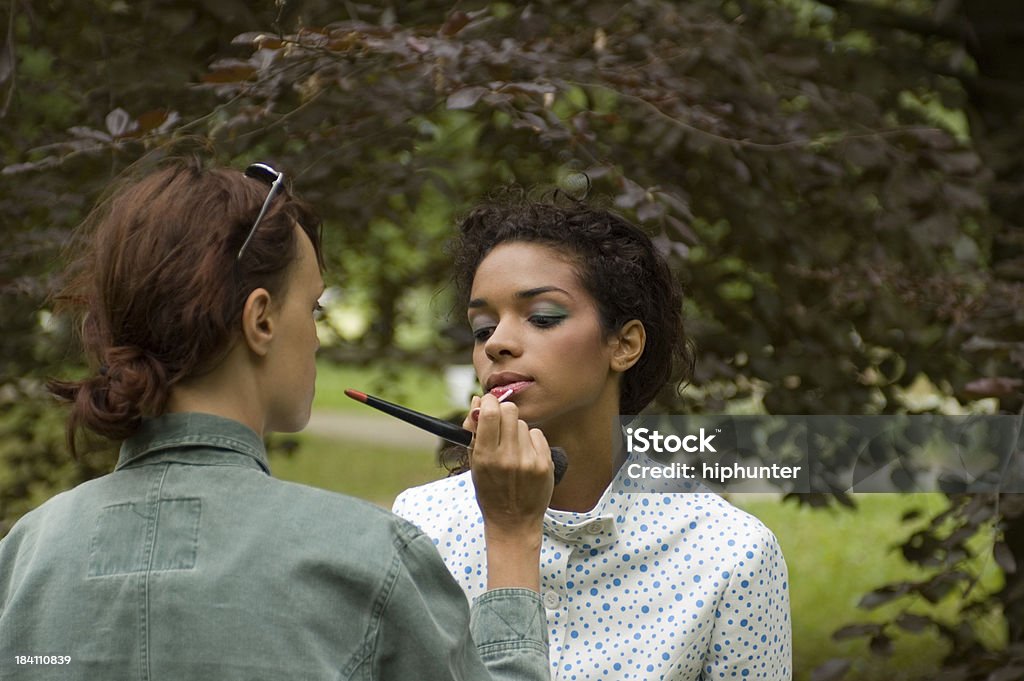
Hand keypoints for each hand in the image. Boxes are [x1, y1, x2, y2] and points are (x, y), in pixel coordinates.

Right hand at [468, 393, 553, 589]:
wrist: (513, 522)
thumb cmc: (490, 492)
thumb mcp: (474, 464)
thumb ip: (474, 432)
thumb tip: (478, 401)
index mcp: (485, 457)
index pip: (490, 413)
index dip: (489, 403)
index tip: (488, 405)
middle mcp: (508, 457)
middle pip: (510, 411)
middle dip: (503, 413)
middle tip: (500, 424)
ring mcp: (529, 460)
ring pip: (524, 423)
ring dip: (516, 430)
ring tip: (512, 449)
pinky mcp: (545, 463)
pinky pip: (537, 435)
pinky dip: (531, 441)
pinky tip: (525, 456)